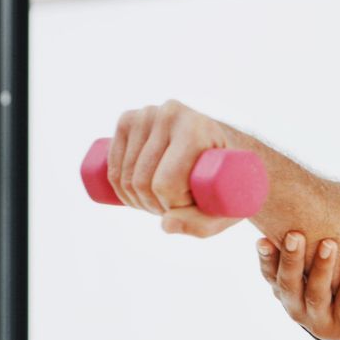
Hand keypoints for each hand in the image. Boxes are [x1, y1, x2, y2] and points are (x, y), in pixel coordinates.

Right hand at [106, 99, 247, 237]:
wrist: (222, 149)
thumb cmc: (227, 183)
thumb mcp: (225, 209)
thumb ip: (202, 225)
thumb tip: (165, 224)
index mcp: (194, 129)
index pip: (165, 184)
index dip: (173, 206)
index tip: (192, 205)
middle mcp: (168, 115)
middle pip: (142, 181)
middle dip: (154, 206)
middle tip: (176, 207)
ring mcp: (144, 114)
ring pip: (124, 177)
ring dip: (138, 200)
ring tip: (162, 200)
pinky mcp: (127, 120)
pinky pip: (112, 167)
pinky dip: (120, 189)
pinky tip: (139, 194)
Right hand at [259, 230, 339, 339]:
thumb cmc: (321, 291)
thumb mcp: (304, 278)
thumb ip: (296, 255)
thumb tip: (289, 213)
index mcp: (283, 292)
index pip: (270, 274)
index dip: (266, 259)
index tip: (263, 240)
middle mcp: (296, 307)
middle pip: (290, 283)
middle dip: (292, 259)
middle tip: (295, 235)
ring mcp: (319, 318)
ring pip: (317, 293)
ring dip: (322, 267)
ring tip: (329, 243)